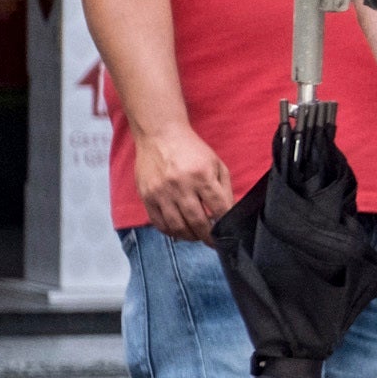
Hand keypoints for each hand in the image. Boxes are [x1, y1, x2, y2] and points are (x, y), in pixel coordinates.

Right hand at [135, 121, 232, 240]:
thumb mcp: (216, 164)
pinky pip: (158, 222)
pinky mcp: (147, 196)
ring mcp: (162, 192)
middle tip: (212, 242)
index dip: (224, 225)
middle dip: (207, 237)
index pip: (219, 208)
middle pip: (197, 222)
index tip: (227, 234)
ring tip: (196, 236)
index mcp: (202, 176)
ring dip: (189, 237)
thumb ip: (225, 189)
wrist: (159, 135)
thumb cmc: (191, 150)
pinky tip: (178, 231)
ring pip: (177, 226)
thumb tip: (230, 213)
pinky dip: (170, 232)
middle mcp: (181, 185)